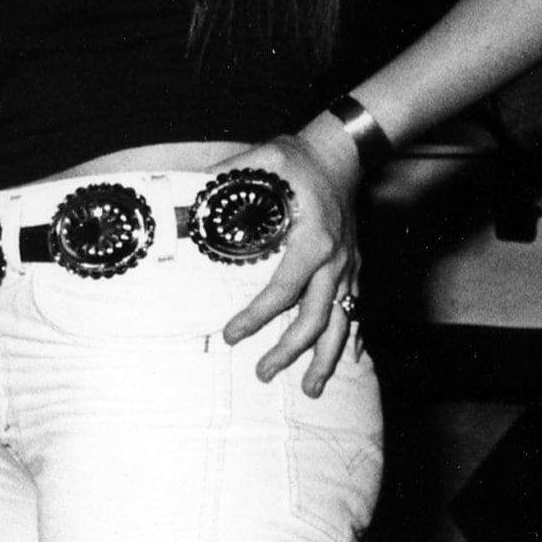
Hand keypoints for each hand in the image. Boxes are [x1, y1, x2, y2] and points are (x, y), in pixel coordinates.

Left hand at [219, 130, 364, 394]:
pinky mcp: (355, 266)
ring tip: (312, 389)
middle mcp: (337, 260)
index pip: (284, 290)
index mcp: (314, 241)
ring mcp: (350, 267)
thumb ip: (223, 182)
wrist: (342, 151)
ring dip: (327, 359)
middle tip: (261, 374)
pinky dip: (353, 337)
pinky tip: (350, 360)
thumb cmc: (297, 159)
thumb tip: (183, 203)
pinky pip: (358, 309)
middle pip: (317, 319)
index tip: (230, 335)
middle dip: (290, 351)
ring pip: (344, 323)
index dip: (257, 317)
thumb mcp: (260, 163)